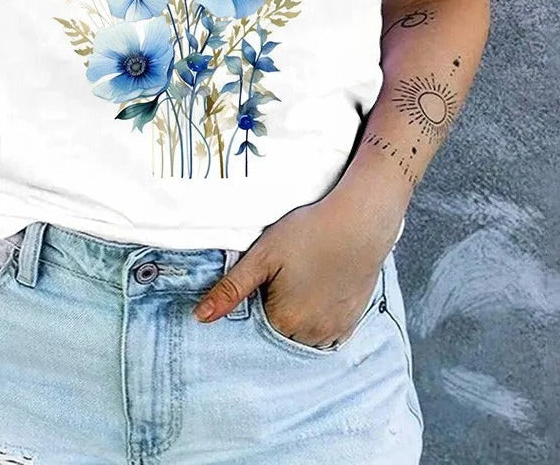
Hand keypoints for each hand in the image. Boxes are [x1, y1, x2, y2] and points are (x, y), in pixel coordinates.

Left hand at [192, 186, 402, 348]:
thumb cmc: (309, 232)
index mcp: (284, 321)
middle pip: (279, 333)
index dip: (256, 302)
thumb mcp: (263, 255)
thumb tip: (200, 317)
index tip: (264, 281)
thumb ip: (231, 288)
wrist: (359, 222)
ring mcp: (334, 331)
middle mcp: (311, 335)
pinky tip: (319, 290)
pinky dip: (319, 318)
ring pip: (303, 336)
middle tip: (285, 277)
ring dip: (298, 318)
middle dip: (276, 312)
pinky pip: (326, 333)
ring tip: (302, 282)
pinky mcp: (352, 323)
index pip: (255, 328)